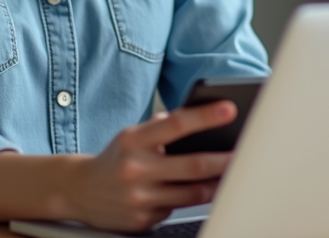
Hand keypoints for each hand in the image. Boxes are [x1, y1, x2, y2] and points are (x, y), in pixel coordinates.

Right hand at [68, 100, 237, 232]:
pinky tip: (199, 194)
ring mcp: (139, 197)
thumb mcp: (132, 135)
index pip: (176, 124)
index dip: (205, 116)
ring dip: (216, 185)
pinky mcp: (142, 220)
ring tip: (235, 175)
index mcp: (133, 140)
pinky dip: (190, 202)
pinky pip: (177, 210)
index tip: (230, 109)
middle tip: (248, 153)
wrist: (80, 191)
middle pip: (192, 165)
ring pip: (191, 194)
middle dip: (225, 160)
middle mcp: (136, 168)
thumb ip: (162, 128)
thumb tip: (200, 119)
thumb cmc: (116, 158)